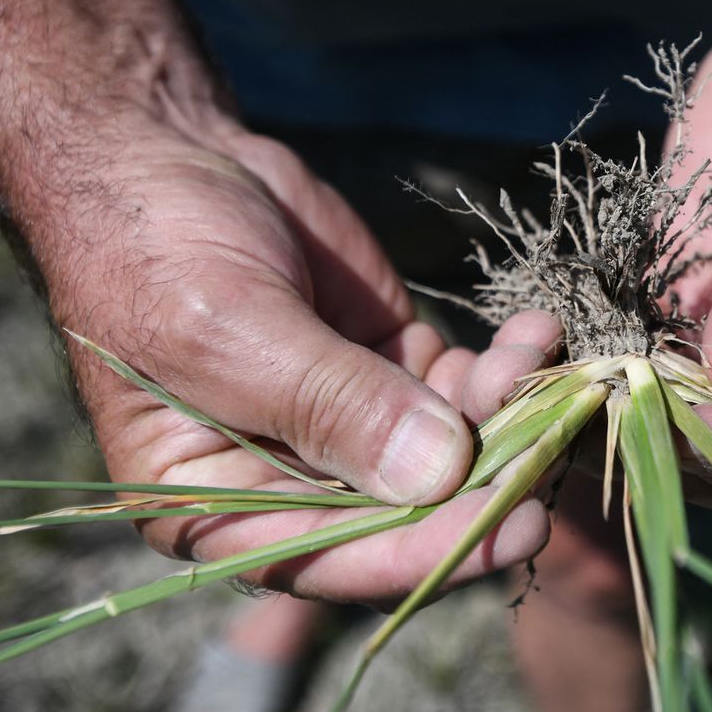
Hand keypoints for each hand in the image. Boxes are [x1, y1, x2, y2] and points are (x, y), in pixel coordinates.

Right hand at [52, 114, 552, 603]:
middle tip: (555, 439)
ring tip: (537, 353)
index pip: (331, 558)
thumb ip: (330, 405)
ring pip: (449, 449)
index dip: (424, 552)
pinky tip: (533, 330)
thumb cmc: (156, 251)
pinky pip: (461, 386)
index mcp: (216, 506)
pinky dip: (503, 366)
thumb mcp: (231, 330)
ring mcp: (349, 421)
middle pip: (405, 512)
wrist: (163, 154)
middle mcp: (289, 481)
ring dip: (505, 412)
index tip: (512, 530)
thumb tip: (437, 475)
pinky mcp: (390, 364)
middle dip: (485, 479)